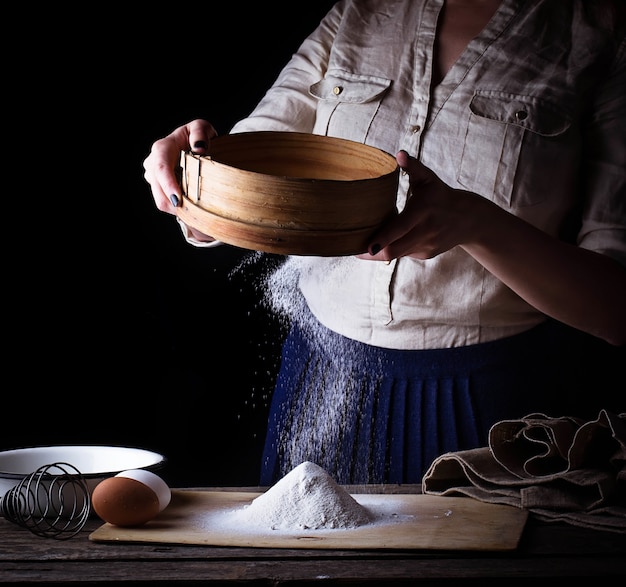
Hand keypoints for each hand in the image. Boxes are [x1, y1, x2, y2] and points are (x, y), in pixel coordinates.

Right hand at [143, 119, 217, 239]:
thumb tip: (199, 149)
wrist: (193, 144)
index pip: (161, 168)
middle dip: (174, 203)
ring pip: (161, 199)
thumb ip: (200, 133)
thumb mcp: (202, 128)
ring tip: (195, 208)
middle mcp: (153, 162)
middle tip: (195, 213)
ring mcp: (152, 176)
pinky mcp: (157, 186)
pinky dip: (178, 208)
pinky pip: (165, 202)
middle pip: (158, 189)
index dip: (168, 185)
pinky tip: (190, 205)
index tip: (178, 200)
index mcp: (162, 148)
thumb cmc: (198, 136)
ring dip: (177, 207)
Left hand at [359, 150, 479, 260]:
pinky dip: (391, 250)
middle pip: (394, 250)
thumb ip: (413, 167)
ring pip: (396, 256)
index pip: (399, 229)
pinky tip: (381, 245)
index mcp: (422, 212)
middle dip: (372, 253)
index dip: (382, 239)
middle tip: (352, 250)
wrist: (468, 219)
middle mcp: (425, 232)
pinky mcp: (426, 254)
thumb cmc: (441, 195)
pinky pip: (403, 254)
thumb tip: (399, 153)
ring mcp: (426, 246)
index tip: (367, 247)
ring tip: (361, 249)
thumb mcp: (428, 179)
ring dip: (378, 254)